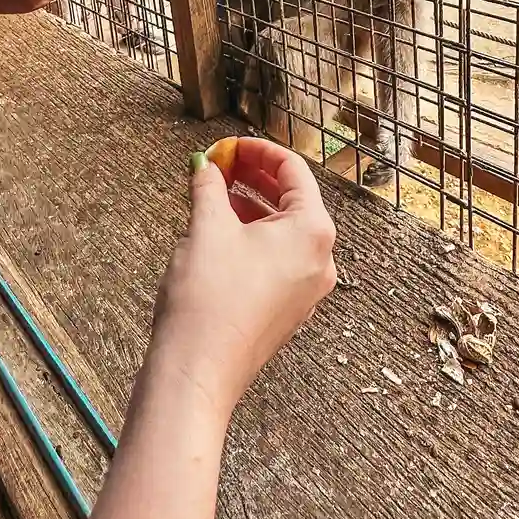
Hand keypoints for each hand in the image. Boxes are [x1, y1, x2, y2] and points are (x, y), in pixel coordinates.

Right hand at [152, 139, 336, 419]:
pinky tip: (221, 232)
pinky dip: (254, 238)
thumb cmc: (208, 300)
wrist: (198, 372)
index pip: (292, 170)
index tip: (226, 146)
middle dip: (254, 177)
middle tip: (219, 164)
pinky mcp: (288, 309)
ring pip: (284, 231)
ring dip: (251, 206)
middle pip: (292, 199)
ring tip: (214, 195)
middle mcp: (320, 259)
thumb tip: (205, 166)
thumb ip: (209, 187)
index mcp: (312, 231)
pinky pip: (278, 259)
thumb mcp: (206, 227)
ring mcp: (307, 289)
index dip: (255, 150)